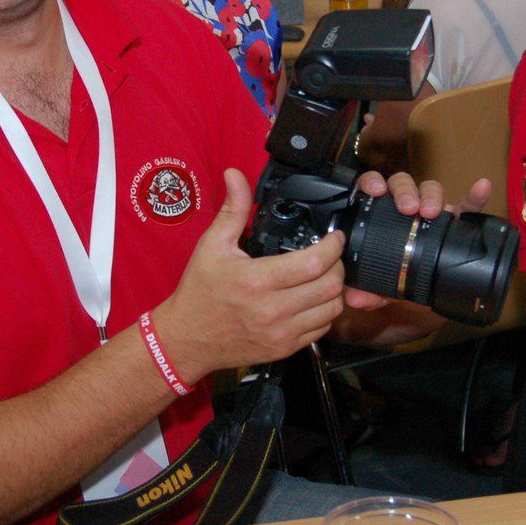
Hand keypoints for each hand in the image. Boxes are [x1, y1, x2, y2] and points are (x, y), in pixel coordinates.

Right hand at [152, 170, 346, 378]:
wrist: (186, 338)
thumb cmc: (199, 291)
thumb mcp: (212, 245)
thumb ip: (233, 209)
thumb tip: (235, 175)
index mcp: (257, 280)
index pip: (314, 263)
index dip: (333, 246)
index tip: (335, 237)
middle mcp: (273, 310)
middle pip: (331, 287)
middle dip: (338, 266)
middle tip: (332, 256)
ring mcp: (281, 333)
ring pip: (332, 311)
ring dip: (335, 291)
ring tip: (325, 277)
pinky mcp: (284, 349)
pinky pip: (321, 330)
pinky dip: (325, 313)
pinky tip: (313, 300)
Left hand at [343, 170, 491, 308]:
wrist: (429, 290)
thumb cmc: (401, 277)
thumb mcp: (383, 286)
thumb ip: (369, 290)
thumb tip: (355, 298)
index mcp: (383, 215)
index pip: (375, 187)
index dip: (373, 182)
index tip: (376, 191)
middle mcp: (408, 208)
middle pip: (404, 184)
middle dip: (405, 191)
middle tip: (408, 208)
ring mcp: (434, 211)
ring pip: (431, 189)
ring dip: (431, 195)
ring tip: (432, 211)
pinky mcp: (459, 221)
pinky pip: (470, 206)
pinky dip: (475, 197)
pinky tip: (481, 188)